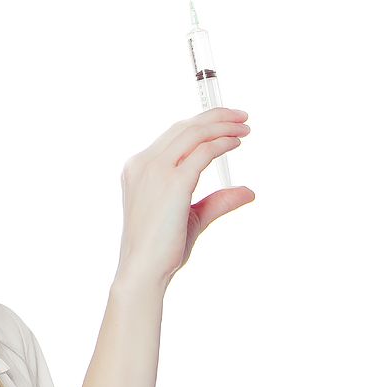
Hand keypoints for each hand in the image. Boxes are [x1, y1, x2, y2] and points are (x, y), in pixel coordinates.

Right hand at [114, 107, 254, 288]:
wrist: (144, 270)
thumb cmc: (161, 250)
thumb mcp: (192, 218)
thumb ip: (216, 201)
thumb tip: (247, 192)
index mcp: (138, 168)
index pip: (173, 135)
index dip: (201, 124)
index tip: (224, 123)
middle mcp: (143, 164)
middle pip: (183, 127)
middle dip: (215, 117)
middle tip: (240, 116)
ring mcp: (155, 171)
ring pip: (193, 133)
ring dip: (221, 125)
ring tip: (243, 126)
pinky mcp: (173, 182)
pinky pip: (203, 152)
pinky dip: (221, 144)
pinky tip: (235, 144)